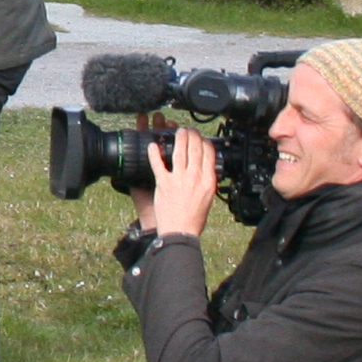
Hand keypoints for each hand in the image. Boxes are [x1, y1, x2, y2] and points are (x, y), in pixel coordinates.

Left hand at [136, 120, 217, 240]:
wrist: (180, 232)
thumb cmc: (194, 218)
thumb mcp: (208, 197)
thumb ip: (207, 181)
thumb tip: (206, 169)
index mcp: (208, 180)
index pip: (209, 153)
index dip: (205, 142)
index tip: (201, 138)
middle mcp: (194, 176)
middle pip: (195, 148)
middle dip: (192, 135)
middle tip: (188, 130)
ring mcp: (178, 179)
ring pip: (179, 151)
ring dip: (178, 137)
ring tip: (176, 130)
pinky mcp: (163, 183)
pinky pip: (158, 164)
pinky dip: (154, 153)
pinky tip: (153, 145)